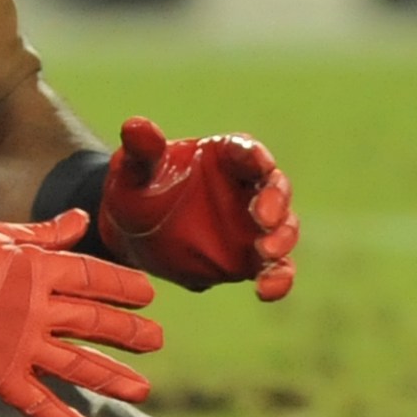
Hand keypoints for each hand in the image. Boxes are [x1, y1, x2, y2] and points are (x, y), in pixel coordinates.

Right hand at [0, 213, 160, 416]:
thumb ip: (44, 233)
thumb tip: (83, 218)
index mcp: (35, 268)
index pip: (93, 276)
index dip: (124, 286)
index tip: (149, 295)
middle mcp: (34, 308)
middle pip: (94, 322)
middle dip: (130, 333)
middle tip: (157, 340)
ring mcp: (18, 345)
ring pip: (77, 365)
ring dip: (113, 378)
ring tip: (143, 390)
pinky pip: (39, 405)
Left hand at [98, 117, 299, 300]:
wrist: (133, 233)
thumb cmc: (136, 188)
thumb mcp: (132, 170)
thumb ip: (141, 151)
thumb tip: (136, 125)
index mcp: (224, 156)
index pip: (246, 151)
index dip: (253, 156)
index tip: (256, 163)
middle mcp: (247, 187)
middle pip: (275, 187)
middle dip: (275, 201)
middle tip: (262, 217)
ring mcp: (253, 225)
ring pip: (284, 227)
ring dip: (282, 239)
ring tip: (266, 251)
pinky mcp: (251, 258)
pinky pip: (275, 268)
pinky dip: (279, 278)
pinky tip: (266, 290)